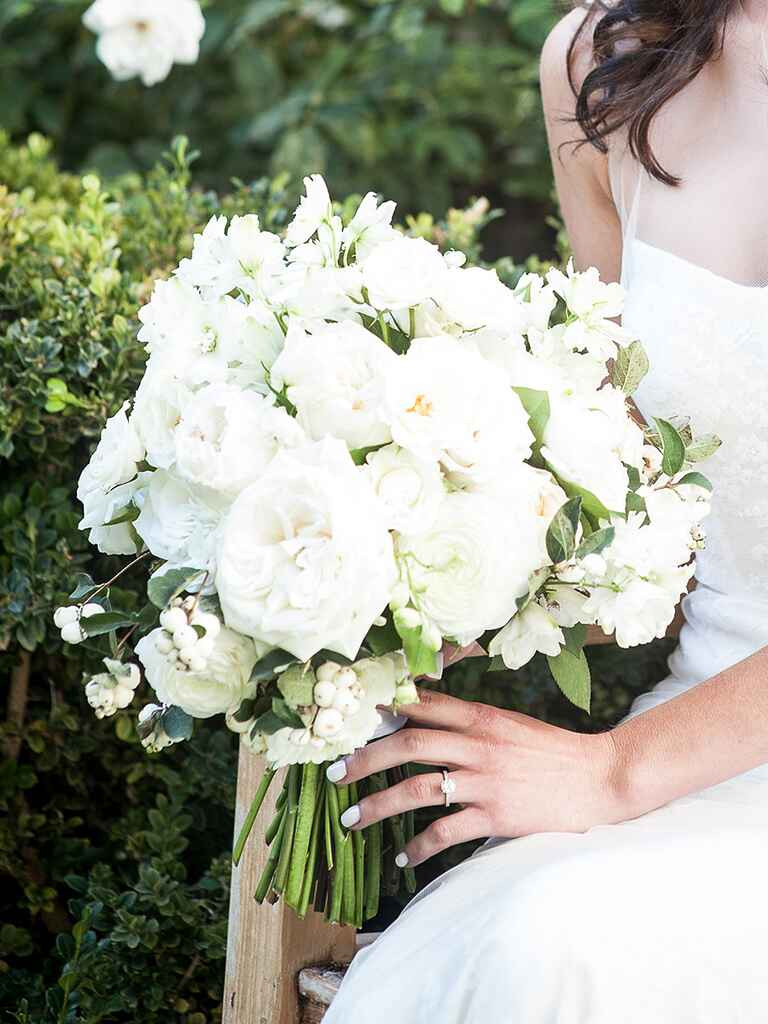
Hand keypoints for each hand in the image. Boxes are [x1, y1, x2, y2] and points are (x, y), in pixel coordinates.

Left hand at [326, 689, 626, 866]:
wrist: (601, 778)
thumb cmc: (553, 751)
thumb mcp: (509, 724)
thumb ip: (470, 722)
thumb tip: (424, 721)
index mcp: (481, 716)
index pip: (421, 705)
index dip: (382, 712)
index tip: (351, 723)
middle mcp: (479, 744)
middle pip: (407, 744)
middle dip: (363, 759)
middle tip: (333, 774)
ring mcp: (487, 781)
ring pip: (418, 789)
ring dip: (378, 805)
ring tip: (352, 819)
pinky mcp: (498, 816)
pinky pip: (446, 833)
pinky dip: (418, 847)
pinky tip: (402, 858)